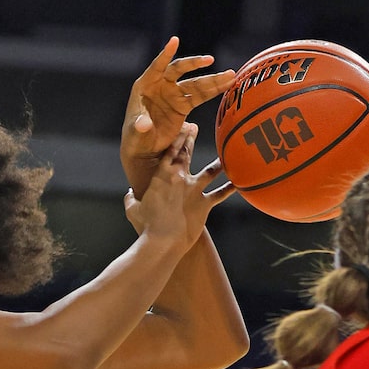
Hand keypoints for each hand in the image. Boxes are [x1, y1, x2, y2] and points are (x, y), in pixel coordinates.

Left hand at [122, 38, 236, 194]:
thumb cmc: (135, 138)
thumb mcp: (136, 132)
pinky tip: (227, 85)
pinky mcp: (183, 106)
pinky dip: (213, 91)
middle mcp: (161, 86)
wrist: (143, 149)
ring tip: (231, 75)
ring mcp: (173, 94)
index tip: (175, 41)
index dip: (165, 54)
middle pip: (179, 70)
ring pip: (195, 84)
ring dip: (212, 80)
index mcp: (145, 86)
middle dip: (194, 64)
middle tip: (209, 60)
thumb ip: (140, 126)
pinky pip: (200, 96)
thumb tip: (144, 124)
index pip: (157, 66)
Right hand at [124, 126, 231, 251]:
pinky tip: (240, 183)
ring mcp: (194, 189)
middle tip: (195, 128)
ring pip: (211, 171)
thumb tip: (129, 194)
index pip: (169, 151)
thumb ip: (130, 199)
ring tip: (226, 155)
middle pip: (187, 154)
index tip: (180, 128)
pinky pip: (220, 194)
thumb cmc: (146, 227)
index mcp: (161, 176)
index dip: (175, 139)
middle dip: (190, 139)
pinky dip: (230, 188)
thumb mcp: (133, 210)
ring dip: (219, 162)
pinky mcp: (205, 204)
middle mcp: (180, 177)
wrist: (163, 241)